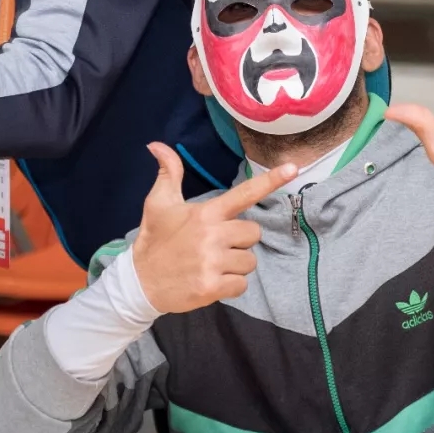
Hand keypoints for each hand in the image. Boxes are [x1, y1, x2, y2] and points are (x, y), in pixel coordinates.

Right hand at [132, 143, 295, 313]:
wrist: (140, 282)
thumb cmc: (154, 240)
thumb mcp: (158, 203)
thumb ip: (168, 174)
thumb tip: (157, 145)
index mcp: (206, 213)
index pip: (244, 193)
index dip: (270, 181)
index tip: (293, 168)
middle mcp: (212, 235)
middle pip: (254, 232)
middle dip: (240, 240)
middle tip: (216, 246)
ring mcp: (212, 262)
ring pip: (250, 261)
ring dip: (236, 265)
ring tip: (211, 264)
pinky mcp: (212, 286)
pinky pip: (242, 284)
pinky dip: (231, 286)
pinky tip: (212, 281)